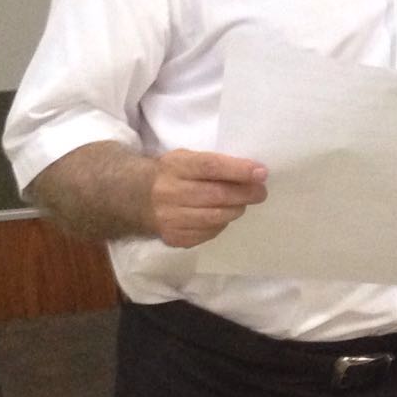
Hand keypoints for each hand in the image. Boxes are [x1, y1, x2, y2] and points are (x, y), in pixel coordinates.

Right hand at [147, 149, 267, 247]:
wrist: (135, 198)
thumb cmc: (171, 174)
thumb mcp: (186, 159)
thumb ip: (214, 164)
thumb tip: (253, 173)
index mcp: (175, 166)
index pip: (211, 167)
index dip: (238, 170)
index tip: (261, 173)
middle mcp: (170, 192)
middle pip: (216, 195)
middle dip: (245, 194)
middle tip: (260, 192)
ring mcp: (170, 218)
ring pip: (215, 218)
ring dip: (235, 210)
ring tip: (241, 203)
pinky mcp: (174, 237)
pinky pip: (208, 233)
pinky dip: (221, 224)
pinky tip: (221, 216)